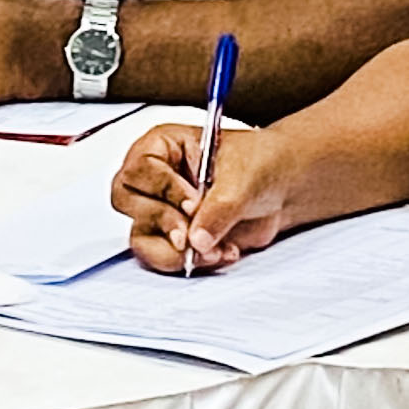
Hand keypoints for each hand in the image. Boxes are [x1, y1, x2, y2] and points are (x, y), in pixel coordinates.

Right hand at [114, 124, 293, 273]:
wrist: (280, 188)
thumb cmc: (259, 163)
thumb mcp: (244, 177)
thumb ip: (219, 208)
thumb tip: (197, 238)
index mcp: (164, 146)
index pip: (139, 168)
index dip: (163, 189)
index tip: (193, 203)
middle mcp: (154, 178)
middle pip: (128, 203)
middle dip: (163, 222)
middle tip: (191, 233)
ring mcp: (161, 209)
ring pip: (141, 237)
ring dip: (175, 251)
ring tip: (213, 249)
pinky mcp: (173, 238)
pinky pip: (163, 257)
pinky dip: (189, 262)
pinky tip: (221, 252)